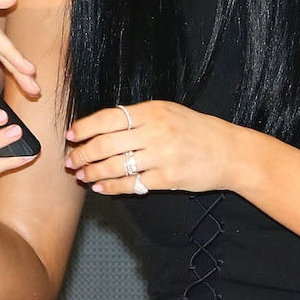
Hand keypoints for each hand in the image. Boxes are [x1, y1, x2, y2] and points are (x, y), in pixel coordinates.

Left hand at [64, 100, 233, 194]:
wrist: (229, 152)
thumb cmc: (196, 130)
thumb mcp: (167, 111)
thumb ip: (137, 117)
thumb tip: (101, 127)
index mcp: (151, 111)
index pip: (107, 118)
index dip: (84, 127)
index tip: (70, 135)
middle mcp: (154, 131)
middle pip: (105, 144)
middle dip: (82, 154)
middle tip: (70, 160)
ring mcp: (160, 156)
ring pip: (114, 166)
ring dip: (92, 172)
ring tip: (80, 175)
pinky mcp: (166, 179)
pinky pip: (131, 184)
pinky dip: (111, 187)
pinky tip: (100, 188)